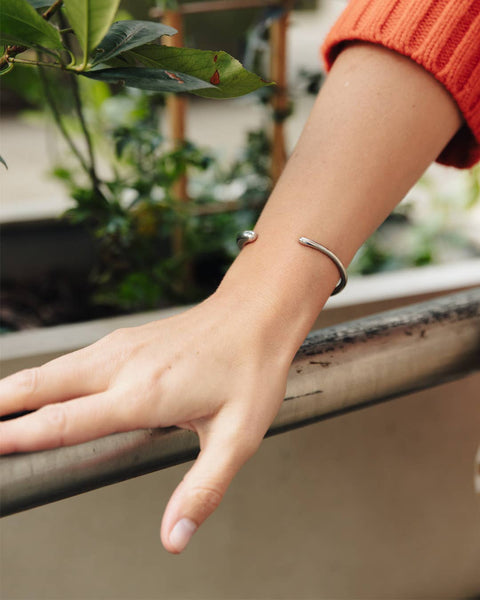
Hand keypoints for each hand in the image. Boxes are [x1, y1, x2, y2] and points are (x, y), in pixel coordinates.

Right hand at [0, 289, 292, 552]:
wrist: (256, 315)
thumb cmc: (249, 370)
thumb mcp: (237, 437)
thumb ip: (202, 489)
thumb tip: (175, 537)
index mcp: (145, 394)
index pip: (65, 421)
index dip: (20, 436)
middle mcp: (124, 366)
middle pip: (43, 385)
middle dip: (1, 404)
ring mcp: (122, 348)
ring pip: (54, 368)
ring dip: (16, 389)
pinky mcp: (127, 340)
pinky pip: (74, 360)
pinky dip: (45, 377)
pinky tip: (41, 388)